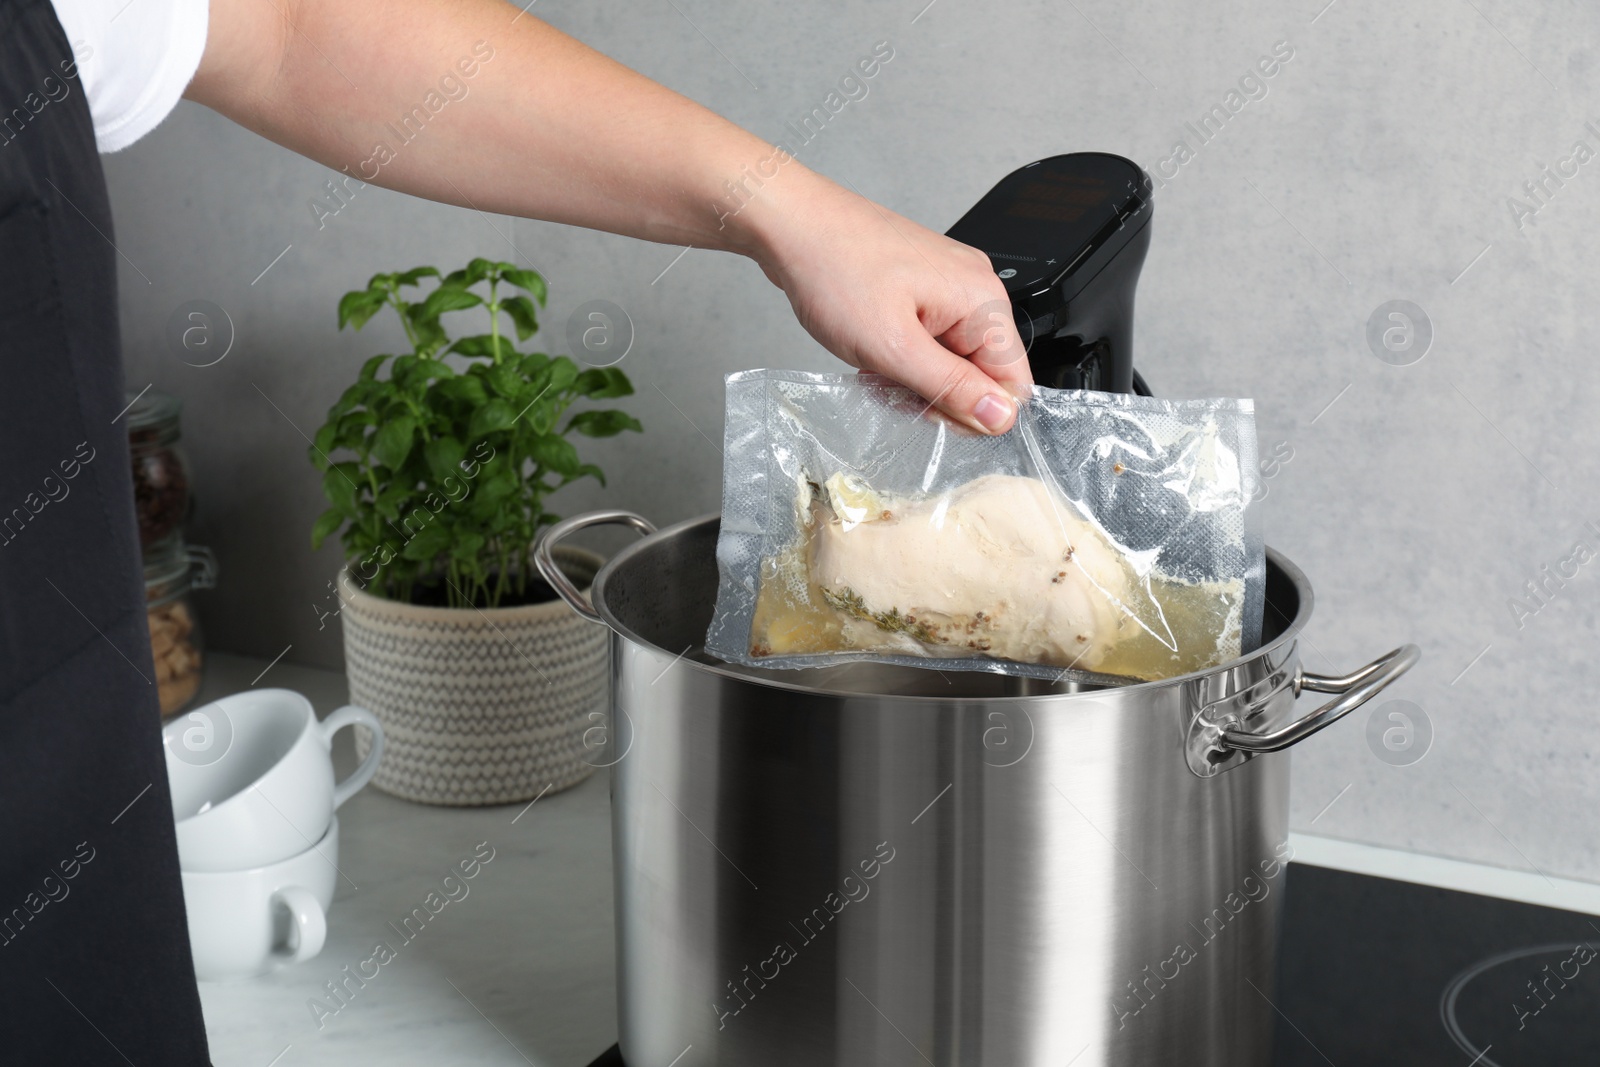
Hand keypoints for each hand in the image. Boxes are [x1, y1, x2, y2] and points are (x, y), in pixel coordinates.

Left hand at [739, 171, 1031, 433]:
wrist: (792, 225)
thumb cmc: (835, 270)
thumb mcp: (893, 348)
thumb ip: (951, 387)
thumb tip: (1000, 417)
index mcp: (981, 300)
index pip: (1013, 383)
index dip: (974, 412)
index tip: (930, 411)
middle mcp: (973, 288)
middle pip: (981, 374)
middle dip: (937, 393)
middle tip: (891, 387)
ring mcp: (947, 285)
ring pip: (950, 361)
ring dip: (914, 377)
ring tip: (874, 365)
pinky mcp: (921, 287)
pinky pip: (928, 341)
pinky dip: (901, 356)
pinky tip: (872, 351)